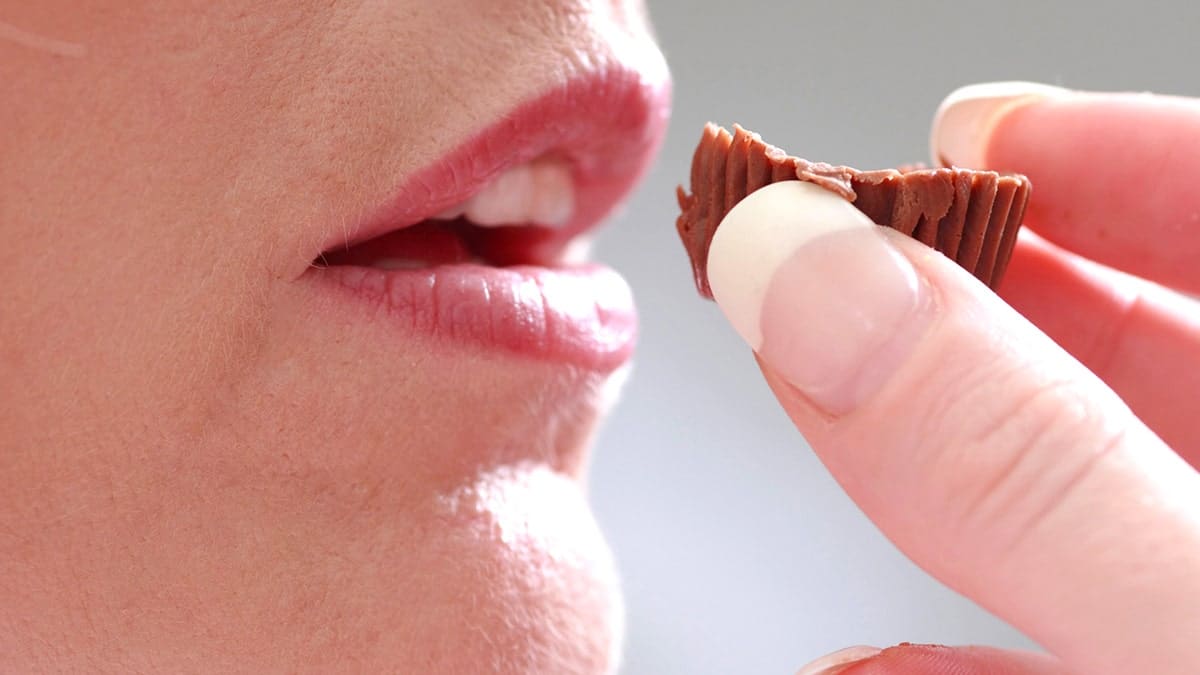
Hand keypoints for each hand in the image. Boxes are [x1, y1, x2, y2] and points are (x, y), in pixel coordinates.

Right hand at [705, 82, 1199, 674]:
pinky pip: (1058, 658)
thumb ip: (1026, 462)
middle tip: (842, 270)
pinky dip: (946, 654)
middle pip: (1146, 359)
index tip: (969, 130)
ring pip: (1079, 514)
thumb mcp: (1194, 630)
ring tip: (816, 431)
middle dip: (980, 304)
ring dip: (928, 483)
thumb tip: (814, 279)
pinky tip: (857, 663)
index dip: (1119, 152)